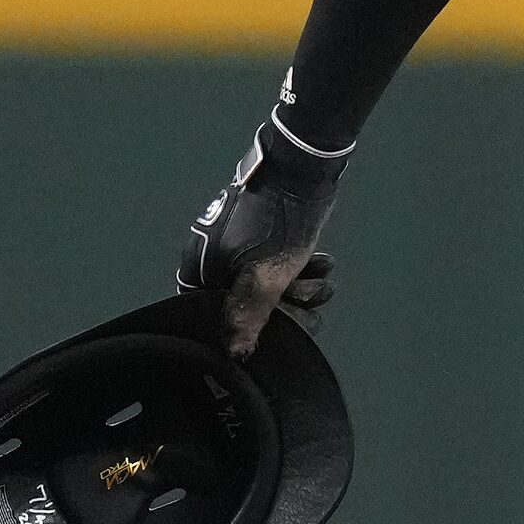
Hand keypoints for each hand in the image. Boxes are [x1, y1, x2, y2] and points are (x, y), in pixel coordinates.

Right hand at [179, 123, 344, 357]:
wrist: (303, 169)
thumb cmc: (279, 222)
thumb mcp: (265, 276)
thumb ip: (248, 316)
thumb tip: (234, 354)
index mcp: (199, 269)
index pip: (214, 318)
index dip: (246, 327)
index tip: (276, 324)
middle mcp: (214, 261)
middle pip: (249, 306)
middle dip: (286, 306)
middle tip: (307, 296)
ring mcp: (240, 249)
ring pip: (272, 288)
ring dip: (302, 288)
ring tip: (322, 275)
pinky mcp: (266, 240)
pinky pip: (282, 269)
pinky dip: (303, 271)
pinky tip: (324, 264)